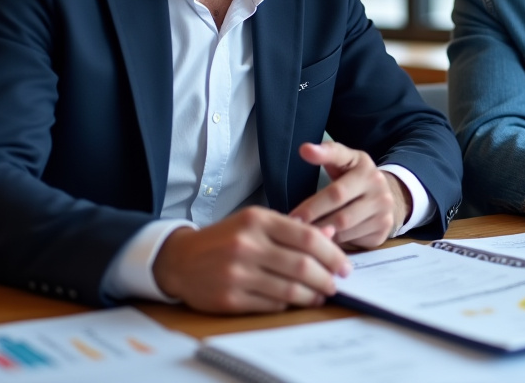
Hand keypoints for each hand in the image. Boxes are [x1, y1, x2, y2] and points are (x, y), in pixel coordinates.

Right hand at [152, 206, 349, 313]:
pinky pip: (271, 304)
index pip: (307, 237)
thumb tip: (330, 234)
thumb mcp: (255, 223)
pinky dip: (289, 304)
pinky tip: (296, 301)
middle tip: (336, 284)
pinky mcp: (230, 298)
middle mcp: (247, 244)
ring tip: (320, 295)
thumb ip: (292, 229)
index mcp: (257, 220)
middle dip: (327, 278)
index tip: (344, 266)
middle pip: (302, 265)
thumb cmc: (224, 239)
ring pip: (290, 289)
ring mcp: (237, 273)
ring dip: (312, 295)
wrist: (180, 259)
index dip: (332, 254)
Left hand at [290, 141, 411, 249]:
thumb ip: (327, 154)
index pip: (340, 159)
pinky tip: (322, 241)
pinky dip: (334, 241)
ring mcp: (382, 209)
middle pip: (337, 200)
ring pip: (343, 224)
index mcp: (364, 166)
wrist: (387, 200)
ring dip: (321, 229)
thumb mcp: (346, 162)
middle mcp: (377, 186)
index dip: (321, 158)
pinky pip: (352, 239)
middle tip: (292, 220)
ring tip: (302, 233)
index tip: (303, 152)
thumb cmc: (355, 180)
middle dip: (312, 211)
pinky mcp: (382, 230)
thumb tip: (305, 149)